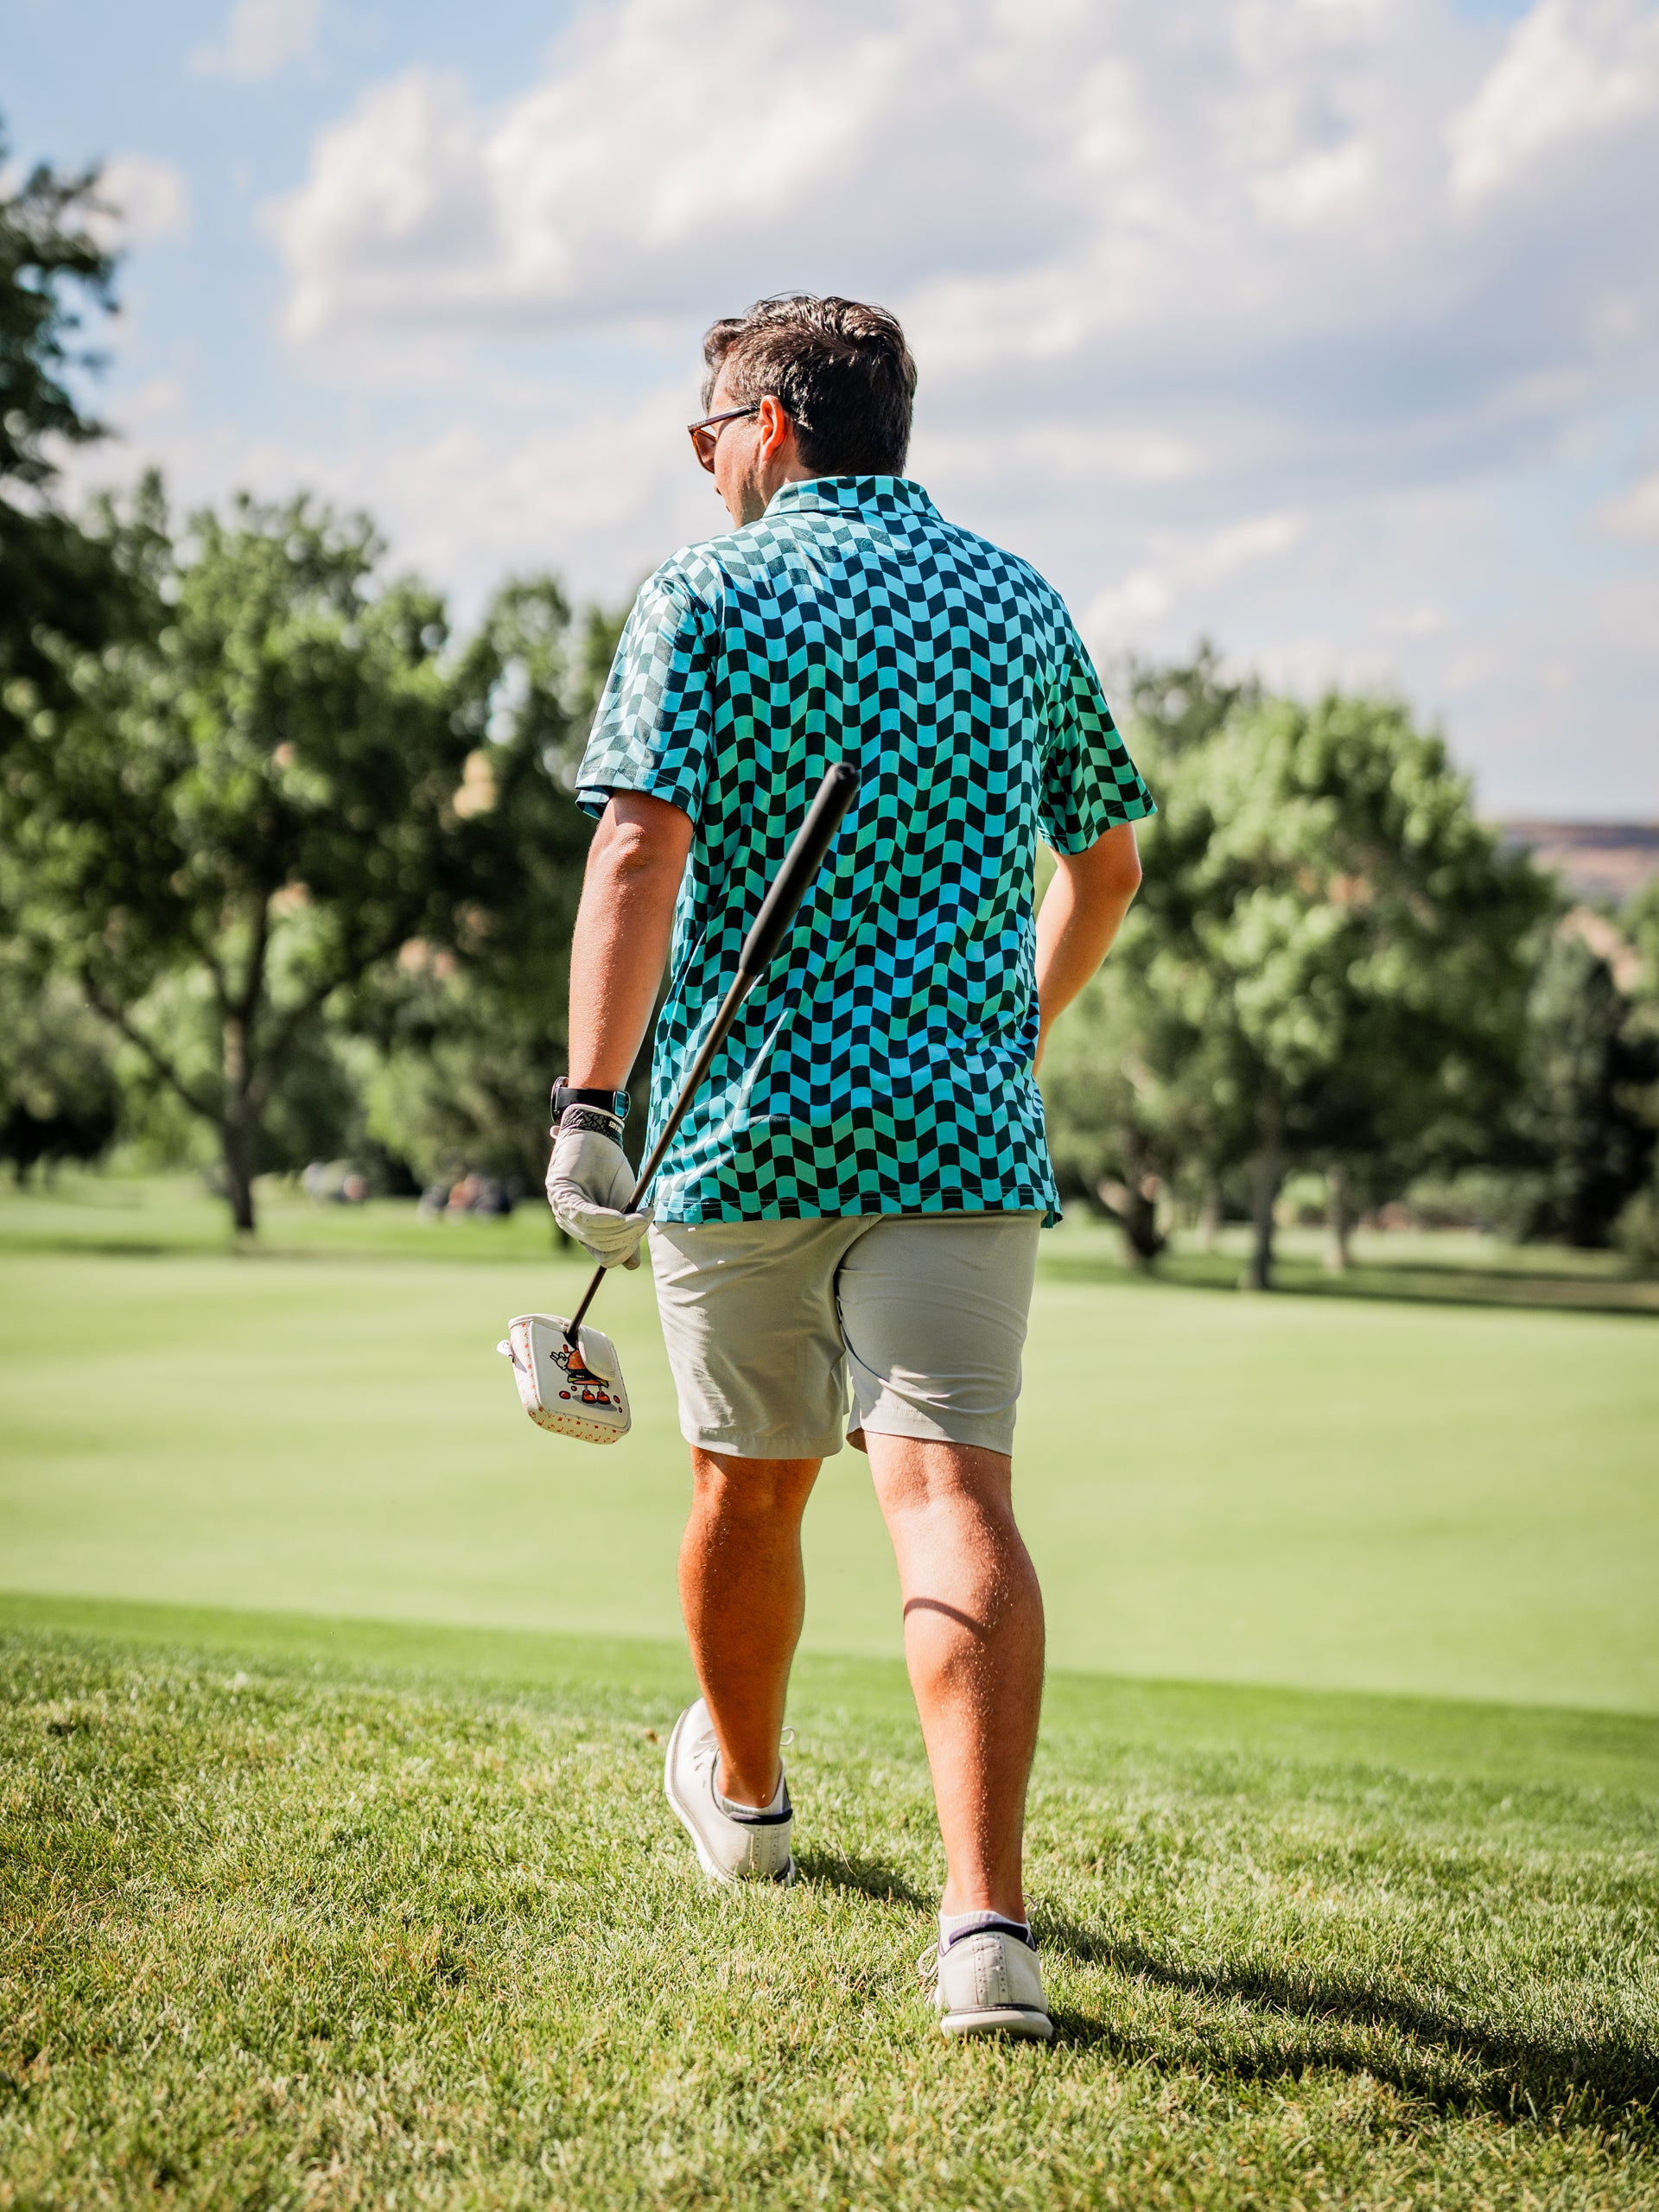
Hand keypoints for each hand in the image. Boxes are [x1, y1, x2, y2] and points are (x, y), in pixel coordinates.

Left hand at [544, 1108, 653, 1267]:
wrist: (597, 1135)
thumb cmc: (609, 1168)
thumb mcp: (624, 1204)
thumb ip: (627, 1233)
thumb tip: (632, 1266)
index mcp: (584, 1230)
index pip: (604, 1257)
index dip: (626, 1251)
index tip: (643, 1230)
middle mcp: (569, 1224)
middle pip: (603, 1248)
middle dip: (630, 1238)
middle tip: (647, 1218)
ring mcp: (562, 1210)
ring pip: (596, 1235)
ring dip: (625, 1227)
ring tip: (644, 1212)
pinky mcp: (561, 1194)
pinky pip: (586, 1217)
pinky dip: (609, 1219)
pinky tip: (625, 1213)